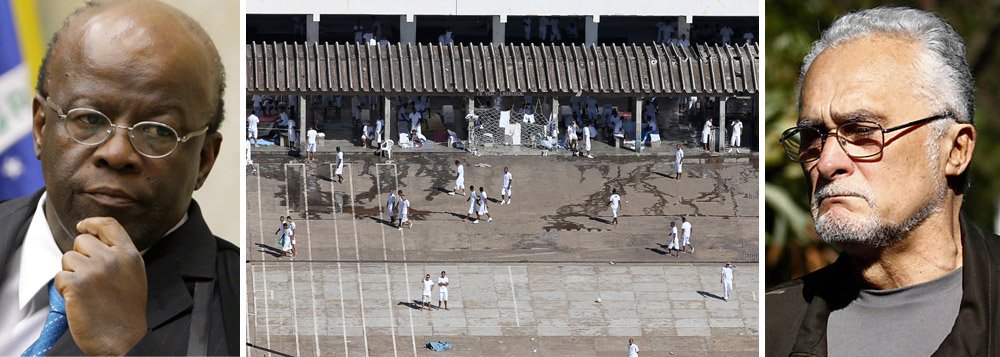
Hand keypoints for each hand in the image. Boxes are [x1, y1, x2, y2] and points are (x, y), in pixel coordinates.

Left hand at [55, 217, 147, 354]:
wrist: (121, 338)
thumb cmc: (126, 310)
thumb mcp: (134, 274)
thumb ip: (119, 253)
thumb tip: (94, 235)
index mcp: (129, 254)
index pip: (108, 224)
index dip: (92, 223)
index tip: (83, 227)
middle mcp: (112, 258)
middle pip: (82, 240)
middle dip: (80, 255)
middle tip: (91, 277)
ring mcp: (94, 270)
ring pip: (68, 258)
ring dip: (72, 273)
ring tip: (88, 290)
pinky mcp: (76, 284)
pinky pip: (60, 276)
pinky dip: (65, 289)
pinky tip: (80, 299)